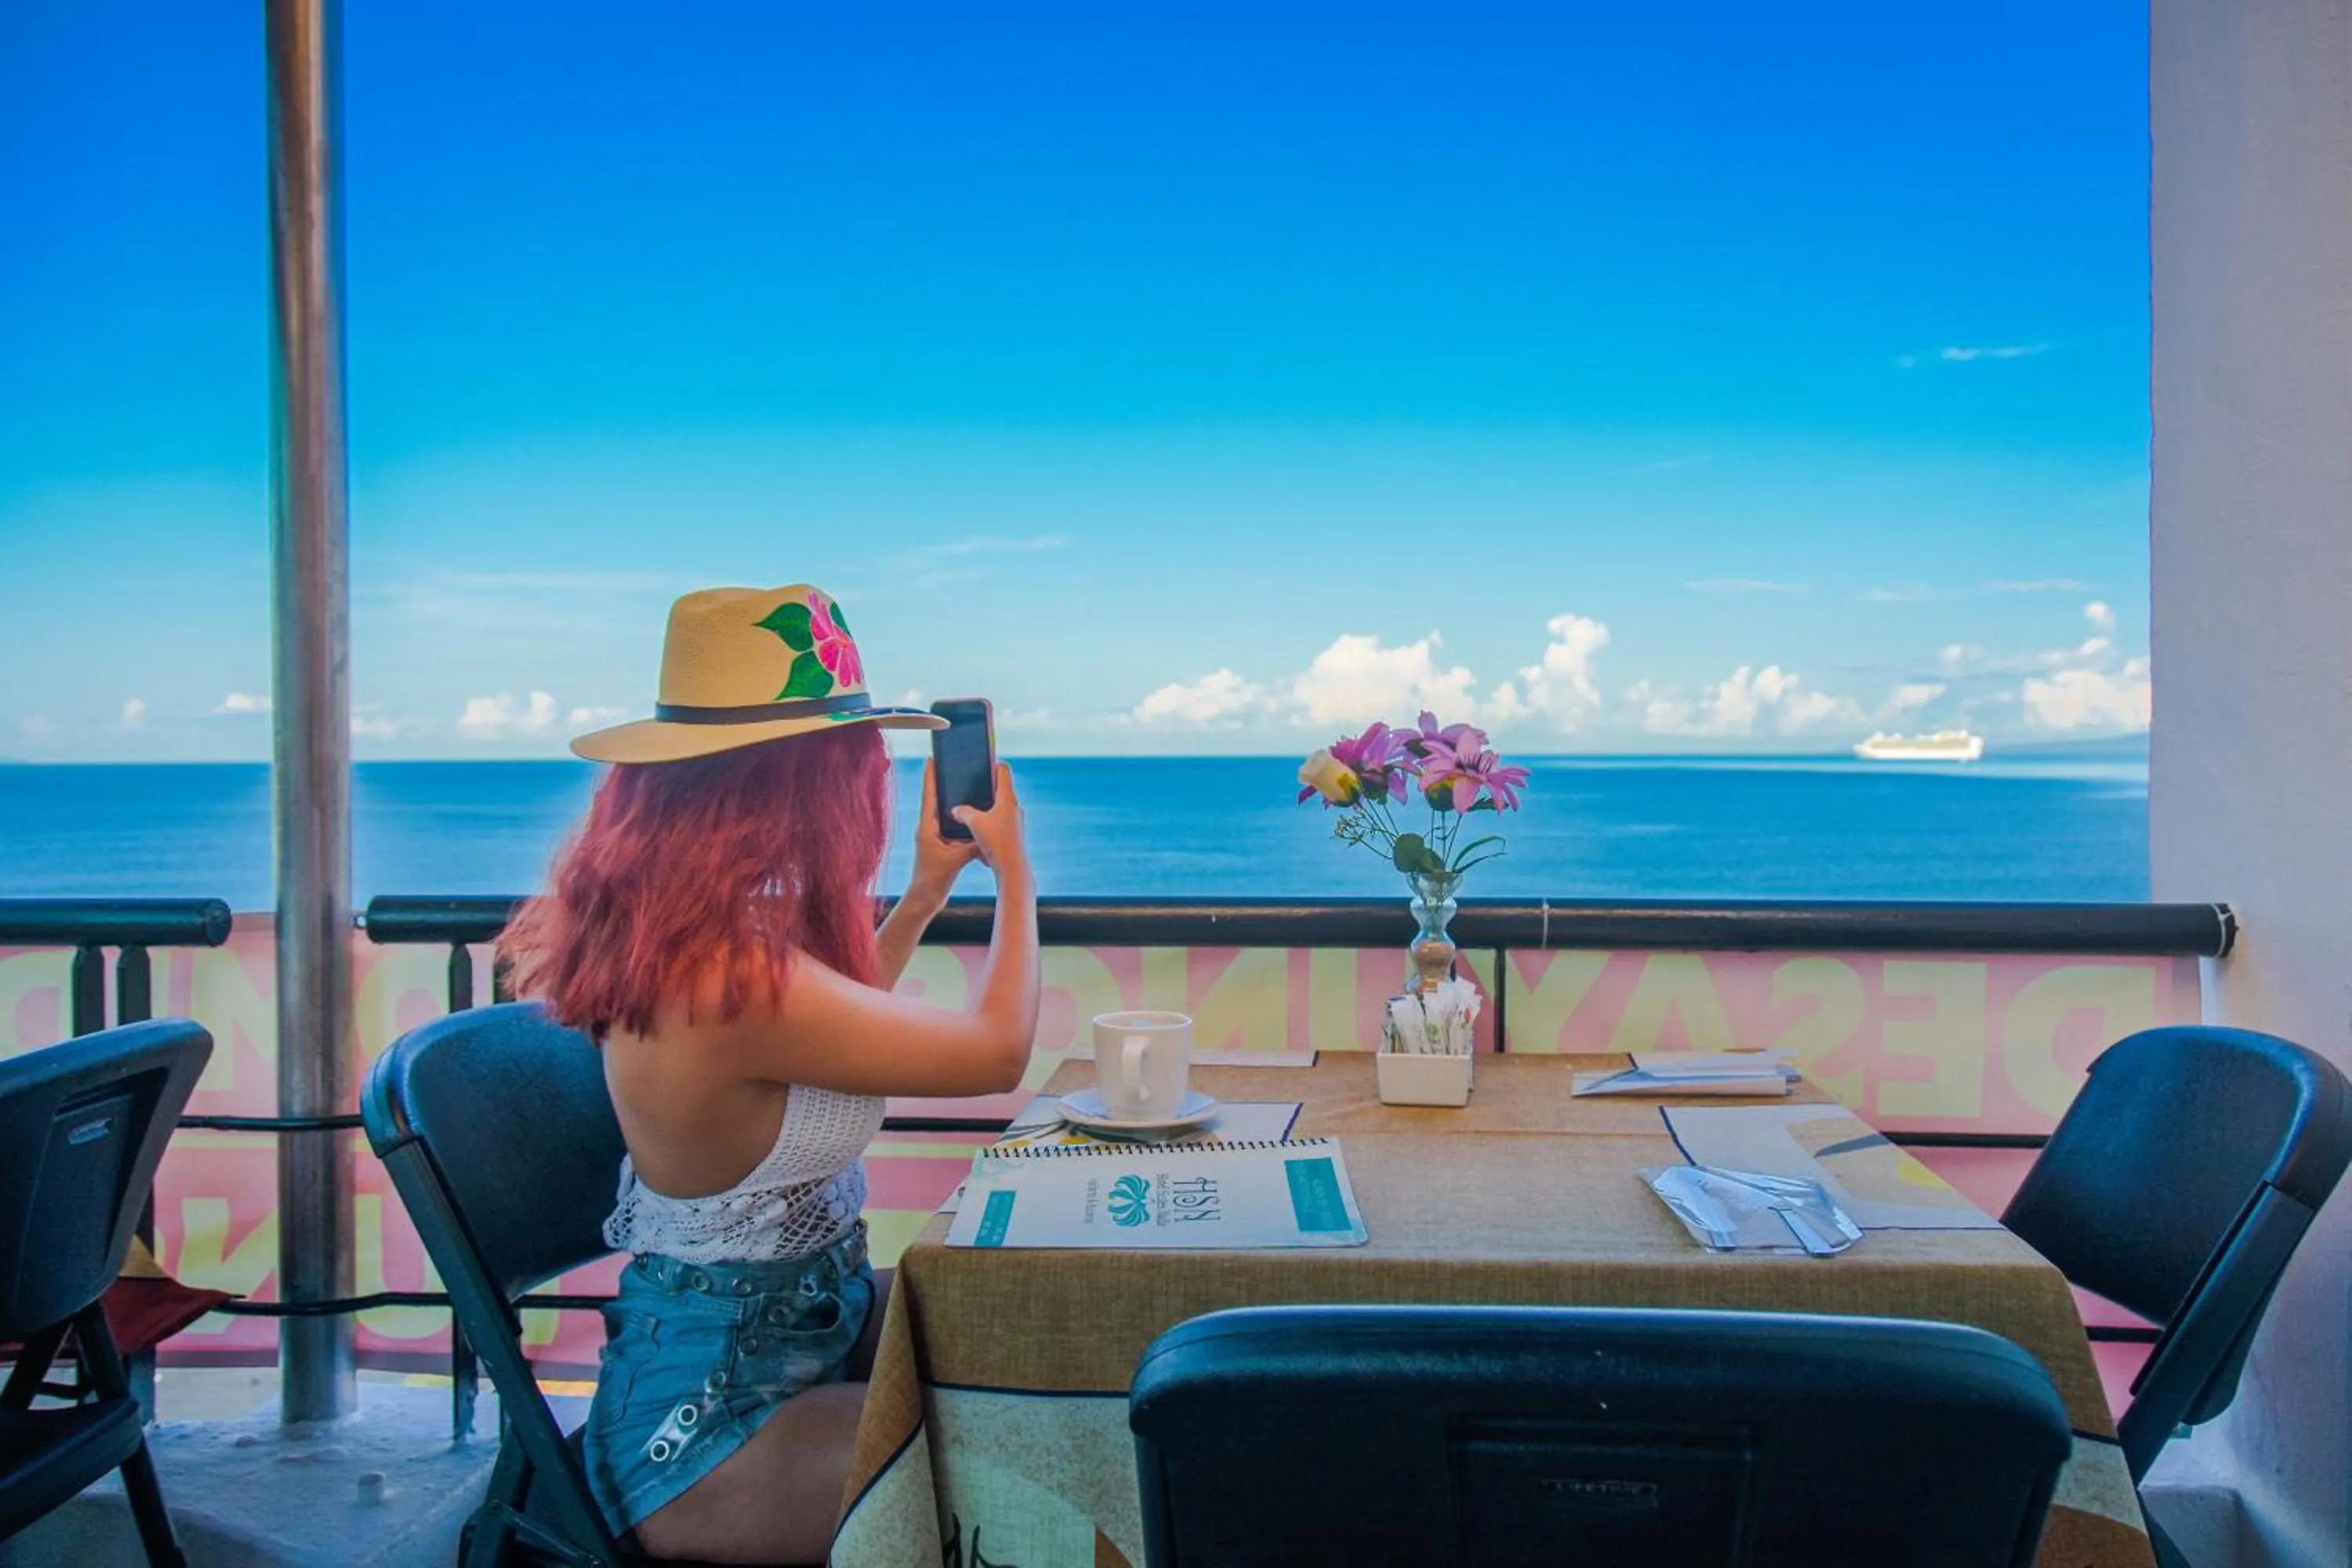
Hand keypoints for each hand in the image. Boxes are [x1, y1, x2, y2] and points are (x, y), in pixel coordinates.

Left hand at [909, 759, 982, 904]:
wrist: (925, 899)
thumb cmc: (933, 879)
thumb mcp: (955, 859)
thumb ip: (971, 845)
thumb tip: (986, 834)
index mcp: (927, 827)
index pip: (928, 796)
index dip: (930, 776)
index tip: (932, 758)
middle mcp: (929, 829)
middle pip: (937, 801)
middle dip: (944, 784)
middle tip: (953, 767)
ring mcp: (935, 837)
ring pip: (947, 815)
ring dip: (955, 803)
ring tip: (966, 789)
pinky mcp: (943, 846)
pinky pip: (954, 829)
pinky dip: (963, 823)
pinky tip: (974, 819)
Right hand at [951, 762, 1029, 879]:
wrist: (1012, 868)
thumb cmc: (996, 842)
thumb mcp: (974, 823)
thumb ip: (963, 812)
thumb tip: (956, 810)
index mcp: (1007, 798)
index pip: (1003, 771)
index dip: (992, 764)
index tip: (981, 764)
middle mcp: (1014, 807)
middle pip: (1000, 789)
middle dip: (985, 788)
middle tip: (971, 788)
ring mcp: (1015, 822)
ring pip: (999, 809)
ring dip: (986, 809)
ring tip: (971, 812)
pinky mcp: (1013, 835)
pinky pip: (999, 824)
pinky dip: (989, 825)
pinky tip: (977, 833)